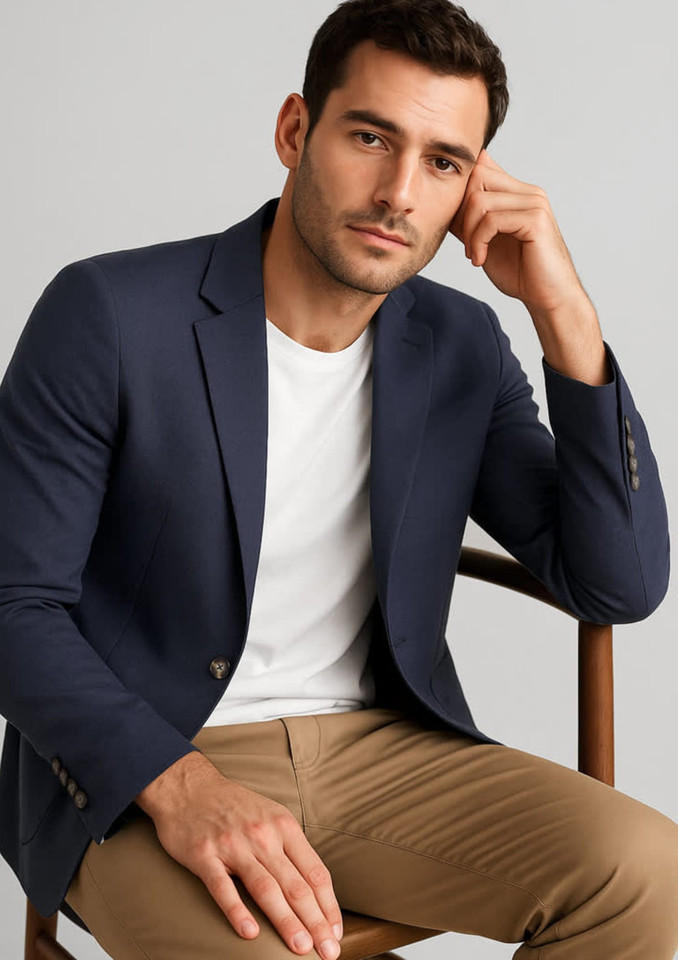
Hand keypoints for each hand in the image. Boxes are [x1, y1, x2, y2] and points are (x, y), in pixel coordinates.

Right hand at [136, 751, 342, 957]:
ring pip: (266, 889)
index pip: (315, 872)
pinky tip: (250, 933)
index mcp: (284, 827)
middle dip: (315, 921)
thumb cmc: (234, 806)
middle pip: (295, 885)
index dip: (328, 905)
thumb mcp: (271, 815)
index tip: (336, 931)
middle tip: (327, 951)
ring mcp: (233, 846)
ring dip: (286, 921)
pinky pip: (223, 888)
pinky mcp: (205, 855)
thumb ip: (290, 847)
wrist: (189, 787)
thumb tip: (314, 886)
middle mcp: (263, 836)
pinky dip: (237, 911)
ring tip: (300, 947)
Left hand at [450, 150, 610, 385]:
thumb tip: (444, 203)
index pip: (480, 167)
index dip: (460, 194)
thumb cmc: (520, 272)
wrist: (546, 297)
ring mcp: (534, 203)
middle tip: (466, 244)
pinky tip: (480, 260)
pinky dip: (479, 241)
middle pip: (477, 176)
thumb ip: (469, 219)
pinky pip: (492, 219)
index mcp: (517, 193)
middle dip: (461, 211)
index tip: (459, 228)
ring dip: (469, 232)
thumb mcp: (485, 241)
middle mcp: (528, 192)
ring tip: (474, 255)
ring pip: (480, 200)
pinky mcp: (535, 219)